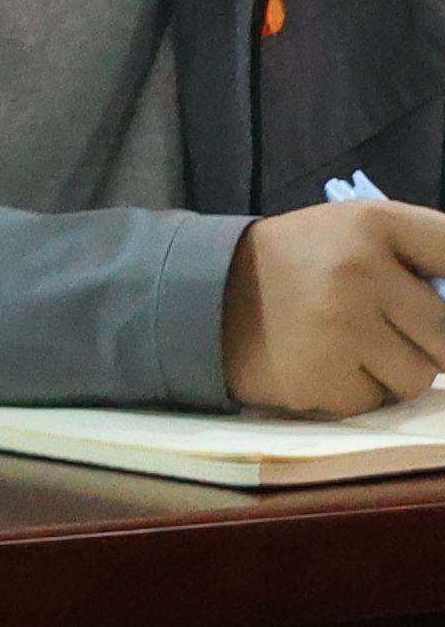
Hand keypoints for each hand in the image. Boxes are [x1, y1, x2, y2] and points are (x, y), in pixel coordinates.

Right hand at [219, 202, 444, 414]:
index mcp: (374, 224)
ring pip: (418, 378)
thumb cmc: (300, 262)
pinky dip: (355, 392)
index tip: (427, 312)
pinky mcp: (319, 377)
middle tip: (385, 330)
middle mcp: (359, 271)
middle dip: (425, 341)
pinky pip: (374, 402)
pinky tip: (323, 366)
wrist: (204, 296)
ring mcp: (339, 328)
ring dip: (392, 372)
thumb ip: (424, 254)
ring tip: (352, 350)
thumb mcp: (357, 231)